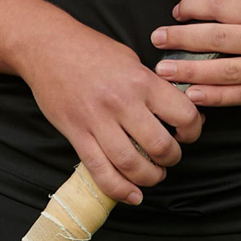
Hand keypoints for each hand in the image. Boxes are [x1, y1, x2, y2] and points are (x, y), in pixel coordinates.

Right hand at [15, 12, 203, 205]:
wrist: (47, 46)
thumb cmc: (91, 49)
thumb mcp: (130, 58)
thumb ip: (152, 84)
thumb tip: (178, 107)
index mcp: (141, 80)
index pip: (183, 113)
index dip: (193, 130)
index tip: (187, 133)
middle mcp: (122, 102)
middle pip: (160, 145)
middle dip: (172, 158)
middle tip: (170, 157)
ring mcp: (97, 120)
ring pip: (132, 164)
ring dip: (149, 177)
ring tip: (154, 175)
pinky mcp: (76, 134)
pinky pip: (100, 171)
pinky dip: (120, 189)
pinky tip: (133, 195)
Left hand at [151, 0, 240, 105]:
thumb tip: (215, 13)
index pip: (223, 6)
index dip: (195, 7)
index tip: (178, 10)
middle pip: (217, 39)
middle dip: (182, 39)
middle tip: (157, 39)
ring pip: (226, 71)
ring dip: (191, 71)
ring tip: (165, 70)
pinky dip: (217, 97)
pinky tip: (194, 95)